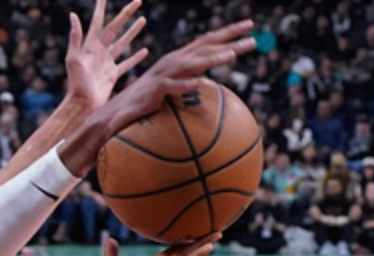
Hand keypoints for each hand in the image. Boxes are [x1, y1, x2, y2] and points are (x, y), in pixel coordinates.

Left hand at [65, 0, 146, 110]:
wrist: (82, 105)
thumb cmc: (76, 83)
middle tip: (138, 1)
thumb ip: (75, 37)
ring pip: (123, 42)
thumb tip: (72, 14)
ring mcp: (107, 63)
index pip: (98, 21)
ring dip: (133, 31)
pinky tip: (145, 50)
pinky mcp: (113, 75)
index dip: (101, 7)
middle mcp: (100, 51)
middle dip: (126, 14)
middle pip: (116, 27)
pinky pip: (127, 63)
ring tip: (143, 19)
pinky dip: (136, 57)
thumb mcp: (73, 59)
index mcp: (91, 45)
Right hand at [96, 18, 255, 136]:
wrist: (121, 110)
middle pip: (205, 46)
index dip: (228, 32)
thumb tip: (206, 83)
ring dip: (212, 59)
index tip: (250, 26)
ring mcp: (164, 74)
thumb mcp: (173, 86)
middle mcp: (174, 61)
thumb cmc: (148, 100)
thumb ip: (188, 79)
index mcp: (180, 58)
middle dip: (229, 38)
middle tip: (252, 35)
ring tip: (232, 55)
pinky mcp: (155, 90)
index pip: (208, 41)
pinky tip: (202, 84)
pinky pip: (173, 87)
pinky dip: (187, 85)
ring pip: (192, 64)